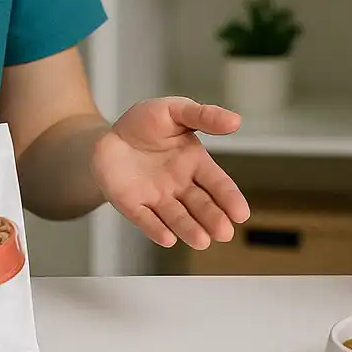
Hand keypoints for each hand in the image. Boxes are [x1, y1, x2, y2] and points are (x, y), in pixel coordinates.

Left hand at [91, 97, 250, 248]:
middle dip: (213, 219)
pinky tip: (168, 238)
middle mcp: (180, 186)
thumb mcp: (176, 110)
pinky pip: (145, 218)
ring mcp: (157, 198)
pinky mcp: (133, 205)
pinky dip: (156, 229)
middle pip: (201, 205)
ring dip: (189, 229)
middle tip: (224, 233)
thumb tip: (236, 121)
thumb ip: (204, 116)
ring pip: (176, 216)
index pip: (217, 184)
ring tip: (202, 241)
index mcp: (195, 164)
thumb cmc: (147, 122)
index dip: (229, 198)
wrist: (109, 135)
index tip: (241, 214)